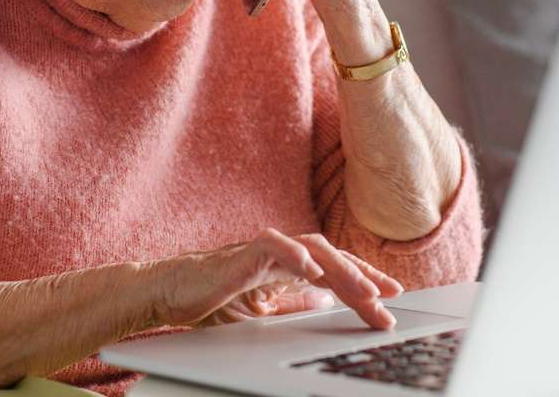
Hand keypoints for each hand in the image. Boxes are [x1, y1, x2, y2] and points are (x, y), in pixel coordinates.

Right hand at [148, 228, 403, 329]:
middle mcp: (281, 254)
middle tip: (391, 298)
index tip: (391, 300)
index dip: (364, 281)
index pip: (335, 269)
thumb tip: (325, 303)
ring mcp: (263, 250)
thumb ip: (292, 304)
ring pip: (312, 248)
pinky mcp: (242, 253)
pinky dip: (295, 256)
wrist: (167, 293)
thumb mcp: (261, 311)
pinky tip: (314, 271)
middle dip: (364, 277)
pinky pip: (273, 246)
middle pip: (333, 257)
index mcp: (287, 268)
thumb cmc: (208, 300)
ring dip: (342, 269)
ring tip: (365, 289)